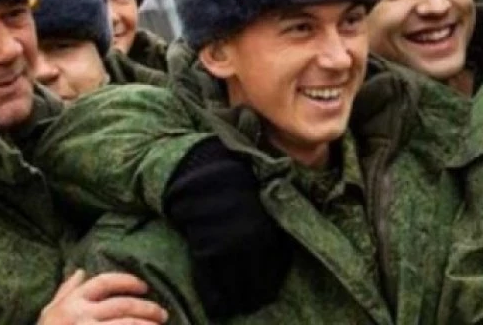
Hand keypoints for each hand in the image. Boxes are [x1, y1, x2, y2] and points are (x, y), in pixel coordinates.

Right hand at [38, 270, 167, 324]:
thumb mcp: (49, 313)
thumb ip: (66, 291)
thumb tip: (79, 271)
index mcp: (71, 303)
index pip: (104, 282)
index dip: (127, 281)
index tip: (144, 286)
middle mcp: (80, 315)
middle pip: (122, 305)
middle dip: (147, 308)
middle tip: (162, 313)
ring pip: (126, 324)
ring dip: (147, 324)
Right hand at [164, 138, 293, 318]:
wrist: (206, 172)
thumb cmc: (238, 183)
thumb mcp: (263, 201)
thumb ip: (270, 225)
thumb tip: (278, 249)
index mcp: (267, 230)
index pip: (273, 267)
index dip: (269, 284)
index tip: (267, 295)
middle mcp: (250, 242)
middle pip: (254, 279)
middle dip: (253, 296)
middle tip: (250, 306)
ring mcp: (226, 247)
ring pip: (232, 283)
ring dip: (233, 299)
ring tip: (234, 310)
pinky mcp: (204, 248)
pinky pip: (208, 278)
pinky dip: (211, 294)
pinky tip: (215, 306)